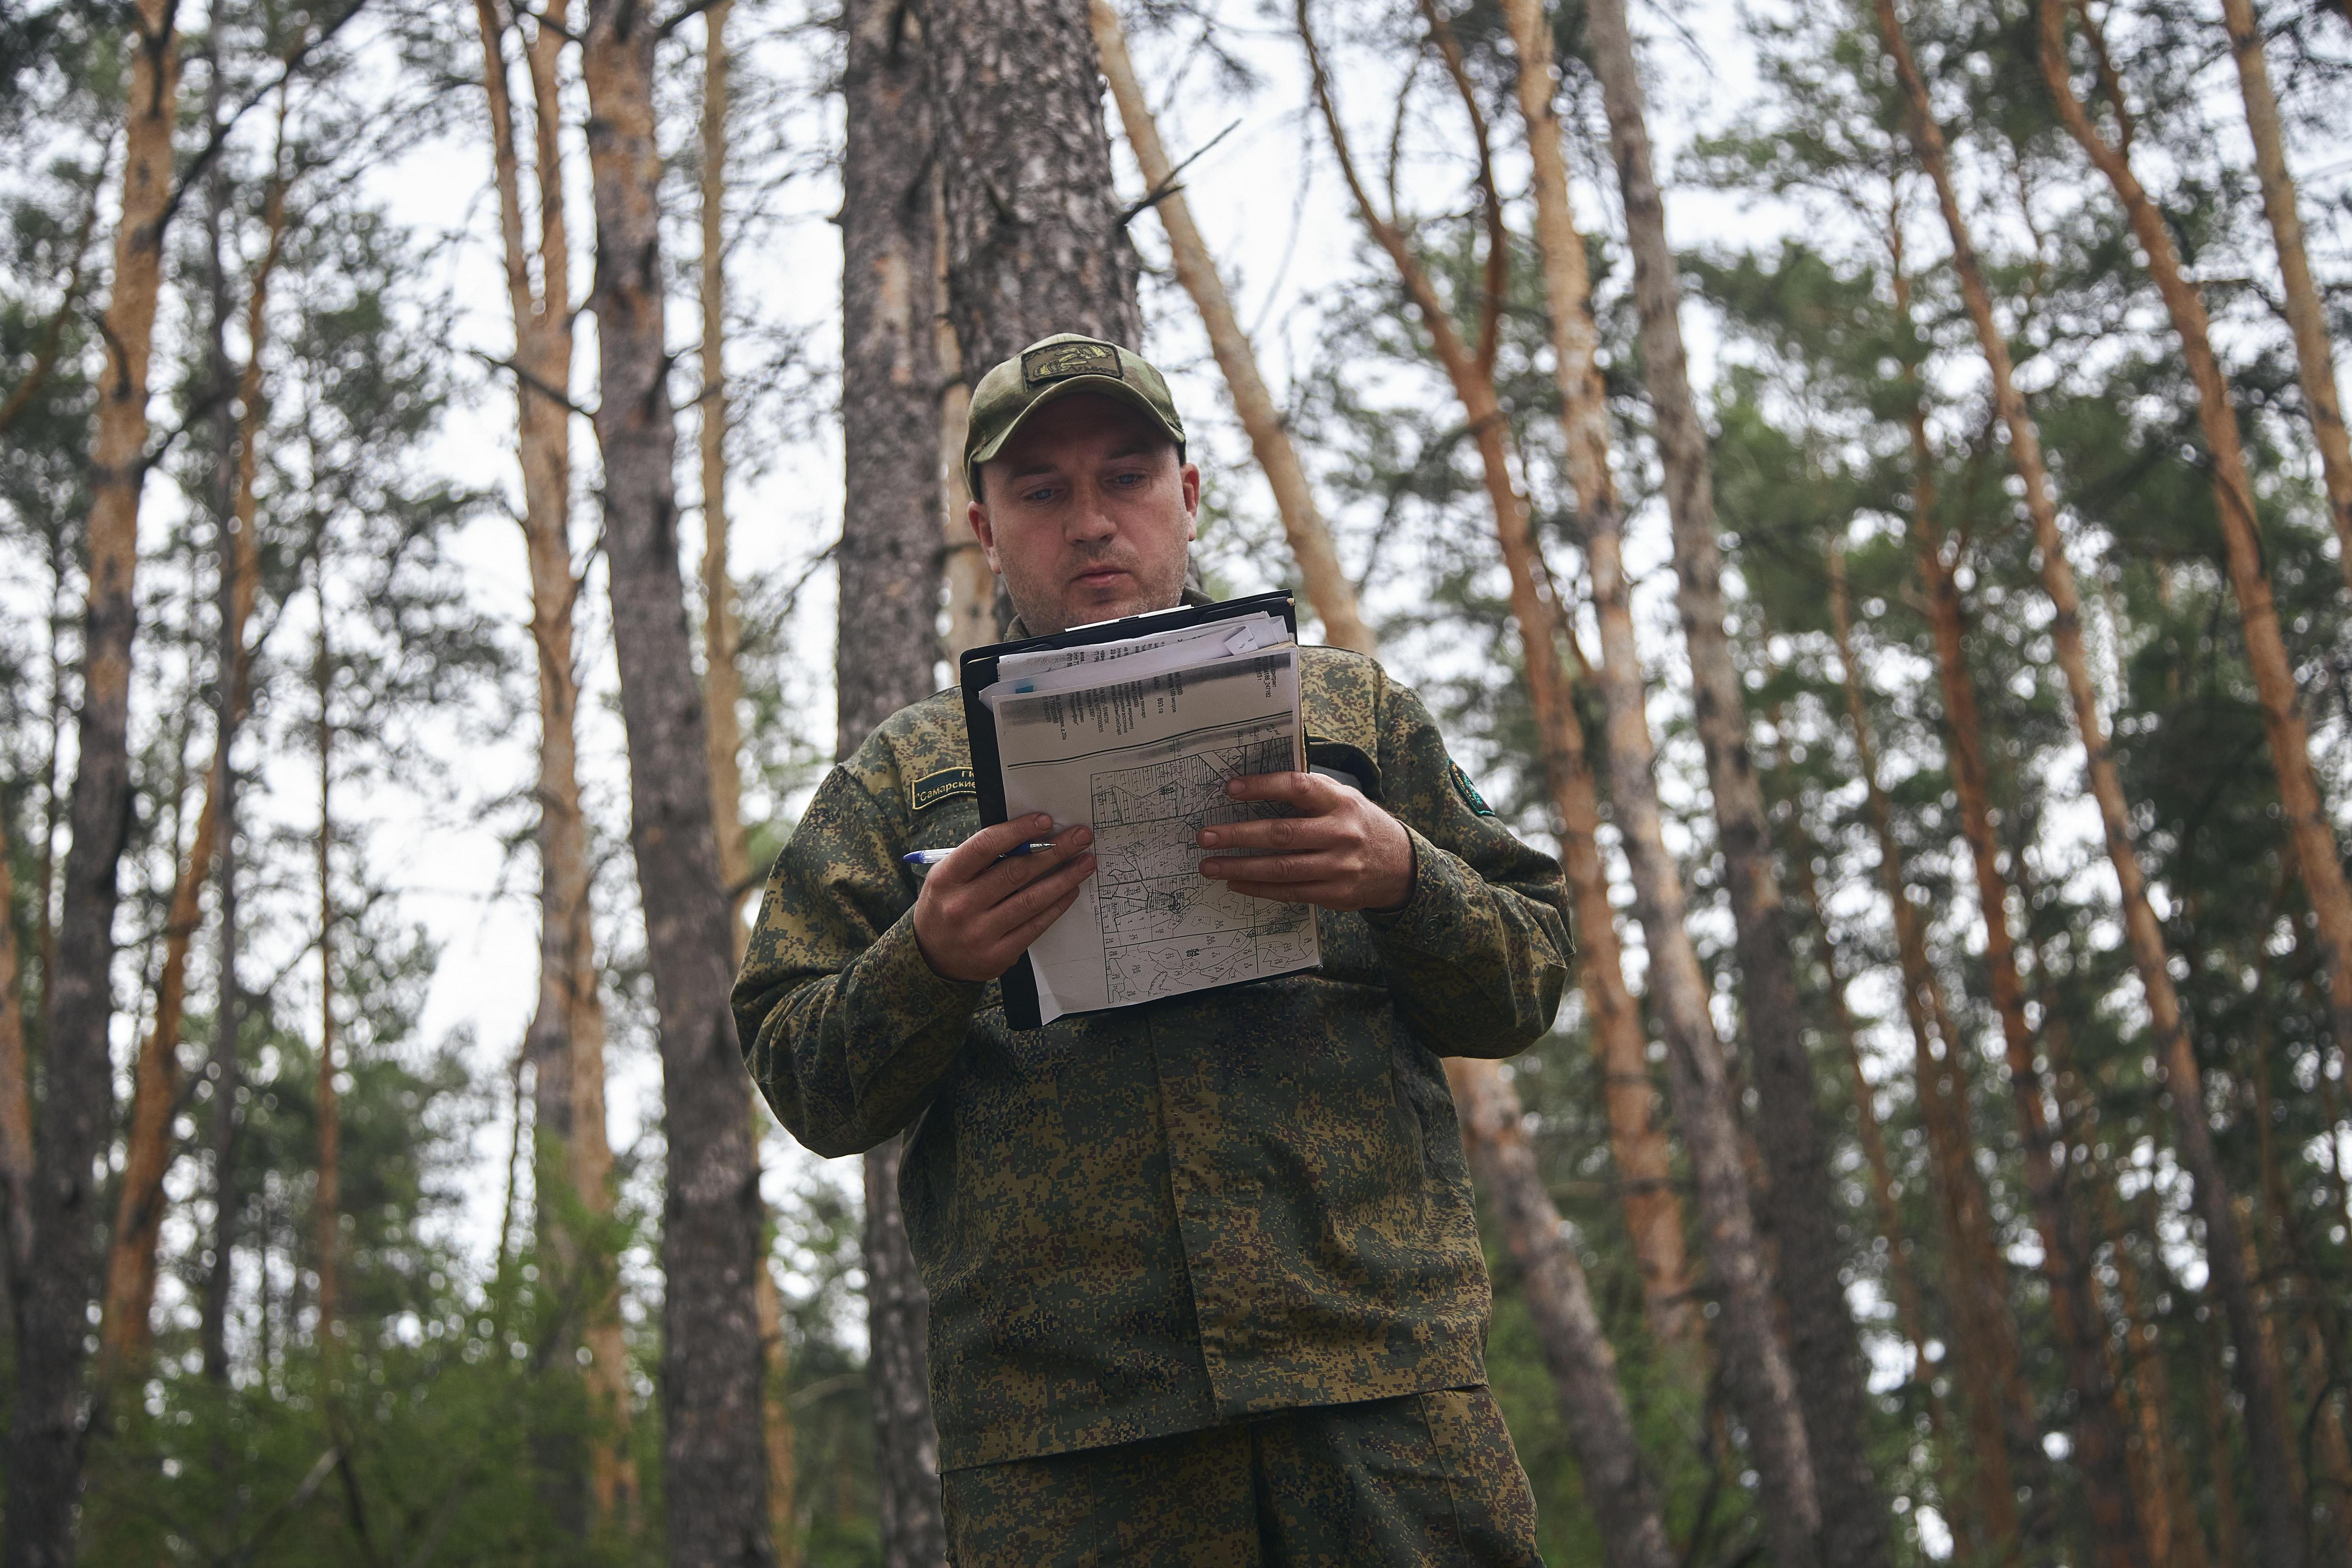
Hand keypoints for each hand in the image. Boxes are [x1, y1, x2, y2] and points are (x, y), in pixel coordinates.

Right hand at [913, 814, 1095, 981]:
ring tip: (1085, 863)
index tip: (1046, 821)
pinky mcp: (998, 955)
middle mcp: (961, 905)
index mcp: (946, 878)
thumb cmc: (947, 904)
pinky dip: (1057, 906)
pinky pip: (1035, 926)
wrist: (931, 956)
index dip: (1018, 831)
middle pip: (1016, 871)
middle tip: (1080, 837)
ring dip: (1064, 878)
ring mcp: (980, 933)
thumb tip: (1031, 837)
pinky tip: (1071, 890)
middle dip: (1054, 851)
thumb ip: (982, 859)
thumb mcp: (950, 876)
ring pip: (1031, 900)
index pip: (985, 846)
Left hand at [1196, 772, 1413, 911]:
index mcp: (1340, 801)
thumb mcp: (1343, 798)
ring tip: (1209, 865)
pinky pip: (1290, 892)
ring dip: (1240, 867)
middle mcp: (1341, 833)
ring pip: (1281, 869)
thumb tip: (1254, 785)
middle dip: (1239, 835)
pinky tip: (1235, 882)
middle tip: (1205, 836)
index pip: (1297, 788)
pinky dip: (1258, 888)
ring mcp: (1339, 867)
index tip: (1230, 789)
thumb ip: (1309, 792)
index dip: (1262, 787)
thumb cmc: (1358, 824)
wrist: (1401, 866)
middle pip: (1282, 834)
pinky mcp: (1335, 894)